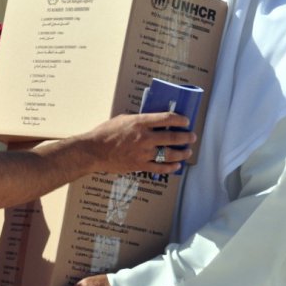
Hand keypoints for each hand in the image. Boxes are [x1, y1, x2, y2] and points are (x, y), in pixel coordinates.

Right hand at [81, 112, 195, 174]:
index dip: (180, 119)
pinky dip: (170, 167)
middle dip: (186, 137)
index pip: (167, 119)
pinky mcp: (140, 165)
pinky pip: (160, 167)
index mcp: (140, 123)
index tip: (185, 121)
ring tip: (187, 151)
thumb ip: (138, 121)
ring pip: (170, 154)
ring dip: (182, 153)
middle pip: (173, 137)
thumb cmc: (105, 133)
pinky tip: (176, 165)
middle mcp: (144, 137)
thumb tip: (151, 122)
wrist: (93, 151)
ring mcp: (143, 153)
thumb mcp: (122, 119)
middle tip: (192, 136)